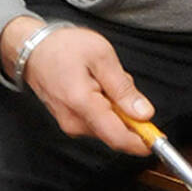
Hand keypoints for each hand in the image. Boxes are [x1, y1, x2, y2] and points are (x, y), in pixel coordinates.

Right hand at [0, 17, 155, 155]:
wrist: (33, 49)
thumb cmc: (65, 48)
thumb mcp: (102, 57)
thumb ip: (124, 89)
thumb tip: (144, 114)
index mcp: (82, 104)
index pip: (117, 137)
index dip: (141, 142)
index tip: (158, 139)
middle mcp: (74, 122)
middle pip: (115, 132)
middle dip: (128, 112)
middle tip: (119, 81)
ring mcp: (70, 124)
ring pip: (108, 125)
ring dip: (116, 107)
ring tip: (104, 78)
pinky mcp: (70, 122)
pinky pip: (98, 120)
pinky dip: (106, 106)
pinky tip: (97, 85)